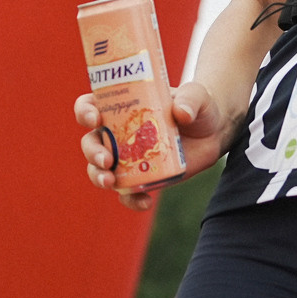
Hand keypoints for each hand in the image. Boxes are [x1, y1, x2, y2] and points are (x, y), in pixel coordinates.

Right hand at [73, 81, 225, 210]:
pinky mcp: (140, 178)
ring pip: (99, 170)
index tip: (95, 119)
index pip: (90, 106)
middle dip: (92, 152)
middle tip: (106, 159)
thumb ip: (190, 99)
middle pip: (90, 142)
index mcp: (121, 106)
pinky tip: (145, 201)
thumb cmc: (196, 107)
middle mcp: (117, 132)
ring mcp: (126, 158)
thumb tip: (182, 113)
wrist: (211, 132)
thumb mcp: (197, 96)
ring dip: (99, 177)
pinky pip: (127, 193)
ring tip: (111, 183)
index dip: (85, 111)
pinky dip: (131, 200)